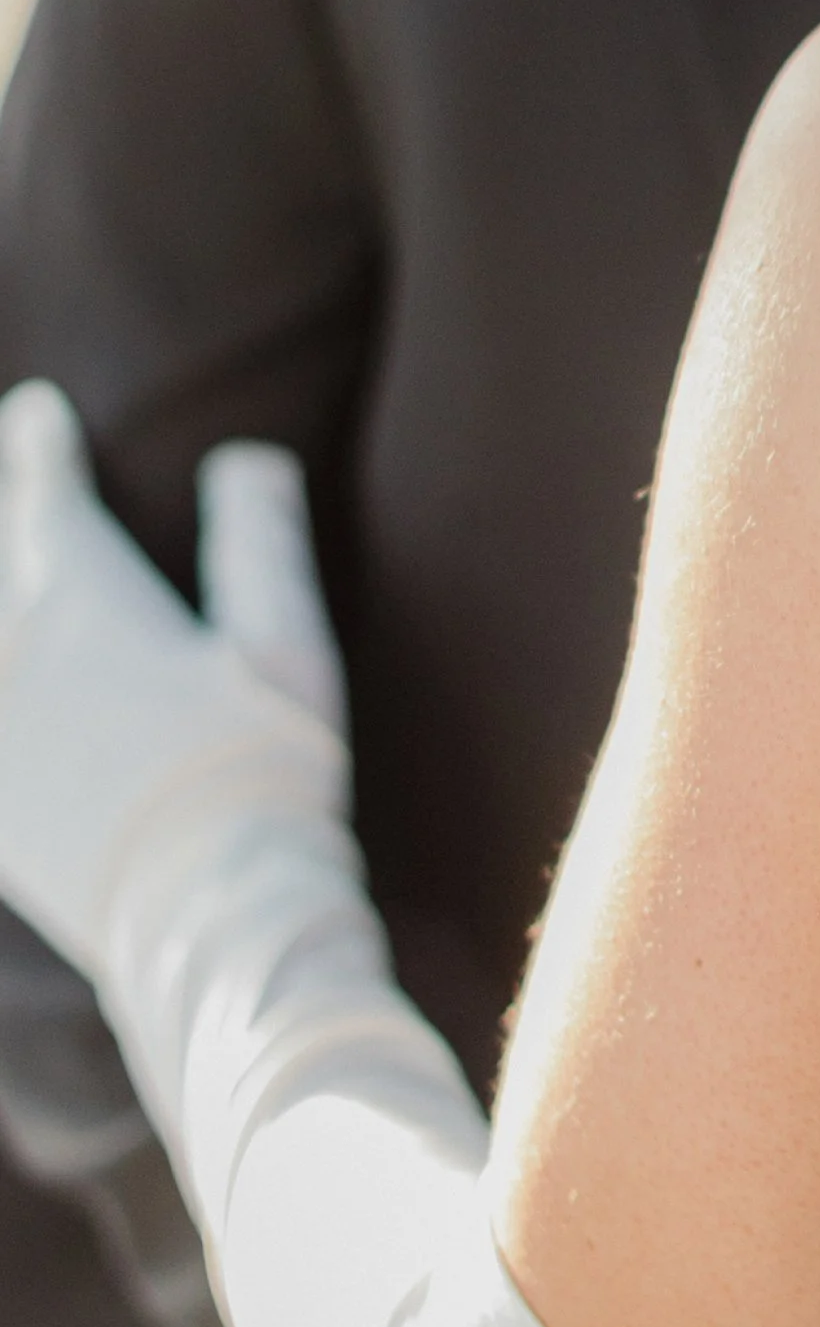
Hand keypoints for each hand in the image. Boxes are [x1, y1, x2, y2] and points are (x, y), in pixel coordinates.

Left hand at [0, 380, 343, 976]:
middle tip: (7, 471)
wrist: (208, 914)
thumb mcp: (284, 641)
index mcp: (84, 603)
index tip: (38, 412)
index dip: (40, 446)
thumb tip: (243, 458)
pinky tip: (3, 675)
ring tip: (1, 573)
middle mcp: (12, 657)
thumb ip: (258, 540)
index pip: (44, 496)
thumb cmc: (262, 769)